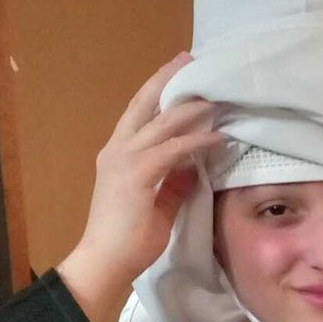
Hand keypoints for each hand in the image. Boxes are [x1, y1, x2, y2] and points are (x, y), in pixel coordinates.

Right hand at [57, 54, 224, 321]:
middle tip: (191, 60)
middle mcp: (117, 149)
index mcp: (118, 154)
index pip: (140, 113)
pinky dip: (195, 140)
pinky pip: (172, 150)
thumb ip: (173, 180)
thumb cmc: (129, 238)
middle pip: (145, 104)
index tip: (179, 72)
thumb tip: (193, 163)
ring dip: (190, 107)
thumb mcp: (158, 203)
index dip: (158, 90)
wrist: (105, 261)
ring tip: (215, 96)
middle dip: (168, 80)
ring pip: (161, 122)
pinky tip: (217, 135)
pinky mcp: (136, 175)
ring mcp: (124, 160)